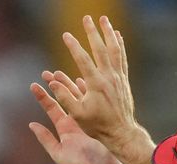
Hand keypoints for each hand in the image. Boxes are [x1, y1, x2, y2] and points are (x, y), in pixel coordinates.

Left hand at [28, 82, 123, 163]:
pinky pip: (92, 102)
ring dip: (69, 85)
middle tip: (46, 73)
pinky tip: (84, 81)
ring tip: (61, 73)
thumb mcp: (59, 153)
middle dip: (55, 86)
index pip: (52, 108)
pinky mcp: (99, 120)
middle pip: (63, 100)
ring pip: (77, 98)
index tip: (34, 85)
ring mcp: (88, 120)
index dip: (43, 97)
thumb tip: (31, 125)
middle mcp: (75, 122)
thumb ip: (46, 139)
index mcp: (64, 129)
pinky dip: (88, 92)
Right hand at [47, 15, 140, 152]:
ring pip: (114, 50)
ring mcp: (117, 77)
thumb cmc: (97, 125)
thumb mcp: (77, 114)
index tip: (66, 35)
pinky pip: (122, 57)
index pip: (83, 59)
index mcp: (95, 84)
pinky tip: (117, 36)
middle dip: (93, 32)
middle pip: (100, 49)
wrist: (120, 132)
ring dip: (108, 33)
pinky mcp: (123, 80)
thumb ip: (65, 97)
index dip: (74, 46)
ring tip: (104, 20)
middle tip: (87, 18)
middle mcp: (108, 77)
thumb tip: (53, 82)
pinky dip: (119, 45)